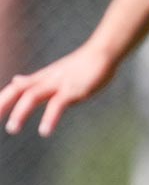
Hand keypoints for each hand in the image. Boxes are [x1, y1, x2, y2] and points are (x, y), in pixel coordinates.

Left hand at [1, 43, 119, 136]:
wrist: (103, 53)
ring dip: (21, 112)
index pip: (15, 88)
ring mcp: (60, 84)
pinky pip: (58, 104)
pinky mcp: (74, 90)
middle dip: (2, 103)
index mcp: (41, 78)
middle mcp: (46, 80)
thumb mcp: (53, 73)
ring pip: (33, 96)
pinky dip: (50, 117)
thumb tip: (16, 80)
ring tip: (12, 128)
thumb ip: (34, 80)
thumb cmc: (83, 65)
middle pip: (18, 90)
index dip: (2, 99)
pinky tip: (45, 131)